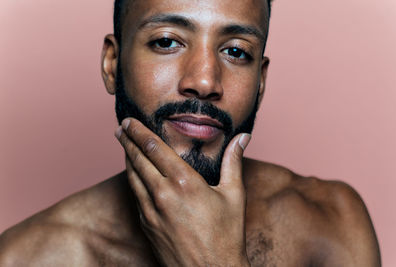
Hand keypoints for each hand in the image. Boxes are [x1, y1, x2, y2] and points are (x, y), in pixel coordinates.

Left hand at [115, 118, 251, 266]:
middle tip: (121, 128)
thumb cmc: (226, 235)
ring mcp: (151, 211)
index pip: (154, 148)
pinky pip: (135, 196)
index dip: (139, 131)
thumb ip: (233, 162)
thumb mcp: (234, 196)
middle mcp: (163, 194)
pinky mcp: (147, 225)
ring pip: (132, 177)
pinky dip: (132, 180)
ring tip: (123, 146)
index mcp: (184, 182)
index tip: (130, 121)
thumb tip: (242, 137)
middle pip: (138, 160)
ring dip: (126, 159)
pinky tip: (134, 176)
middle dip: (127, 141)